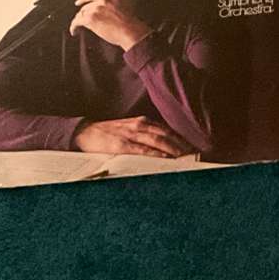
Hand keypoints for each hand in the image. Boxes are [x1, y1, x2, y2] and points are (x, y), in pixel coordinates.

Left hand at [70, 0, 150, 50]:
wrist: (131, 33)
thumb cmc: (131, 23)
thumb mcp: (126, 6)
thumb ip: (117, 2)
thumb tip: (113, 4)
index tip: (78, 3)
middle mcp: (103, 0)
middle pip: (86, 6)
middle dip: (83, 14)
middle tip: (81, 21)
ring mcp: (96, 9)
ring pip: (81, 14)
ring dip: (78, 21)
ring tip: (77, 28)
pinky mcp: (90, 19)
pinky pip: (76, 22)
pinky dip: (73, 28)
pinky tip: (74, 32)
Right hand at [72, 116, 193, 157]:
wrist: (85, 131)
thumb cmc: (109, 132)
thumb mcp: (130, 128)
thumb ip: (145, 133)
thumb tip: (164, 145)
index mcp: (142, 122)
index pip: (167, 130)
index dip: (181, 138)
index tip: (192, 145)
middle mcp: (139, 125)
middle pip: (166, 135)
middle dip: (181, 144)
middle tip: (193, 153)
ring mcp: (130, 135)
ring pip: (157, 140)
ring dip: (172, 149)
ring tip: (184, 157)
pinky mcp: (121, 145)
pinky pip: (142, 149)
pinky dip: (155, 153)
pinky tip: (164, 157)